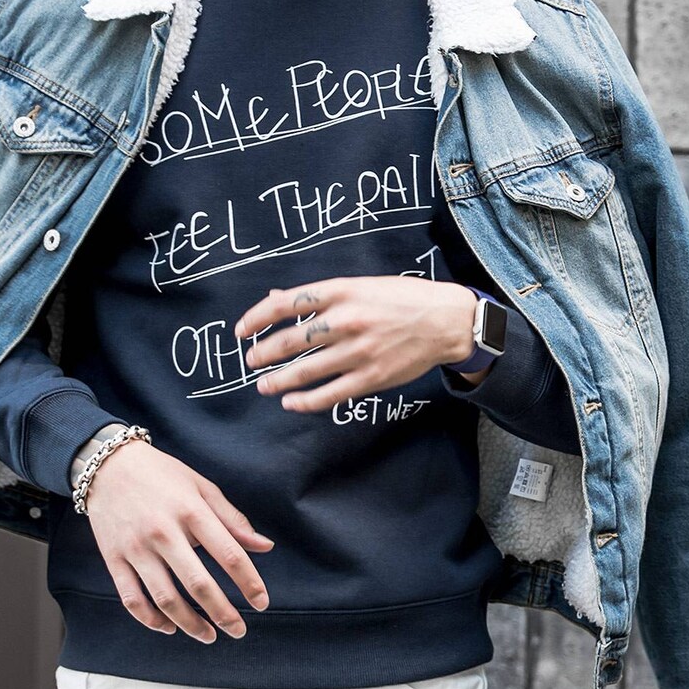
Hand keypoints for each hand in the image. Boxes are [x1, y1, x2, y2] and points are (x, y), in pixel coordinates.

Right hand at [83, 441, 273, 643]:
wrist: (109, 465)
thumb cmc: (162, 475)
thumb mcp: (201, 487)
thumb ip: (233, 519)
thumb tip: (265, 547)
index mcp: (191, 510)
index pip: (229, 554)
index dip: (249, 582)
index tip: (261, 602)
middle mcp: (164, 531)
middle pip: (198, 584)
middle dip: (223, 613)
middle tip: (239, 631)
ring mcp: (136, 547)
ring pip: (165, 598)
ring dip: (190, 624)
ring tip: (209, 636)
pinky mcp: (113, 558)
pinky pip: (132, 599)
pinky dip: (151, 620)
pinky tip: (169, 627)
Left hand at [234, 277, 486, 413]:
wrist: (447, 320)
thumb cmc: (401, 298)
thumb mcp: (360, 285)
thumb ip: (319, 295)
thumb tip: (277, 298)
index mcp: (342, 291)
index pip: (287, 304)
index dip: (257, 317)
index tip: (241, 330)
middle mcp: (347, 320)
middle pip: (292, 340)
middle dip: (264, 353)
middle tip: (250, 361)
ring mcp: (359, 351)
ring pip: (307, 370)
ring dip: (278, 380)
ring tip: (263, 385)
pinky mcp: (372, 377)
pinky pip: (331, 393)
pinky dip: (307, 401)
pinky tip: (291, 402)